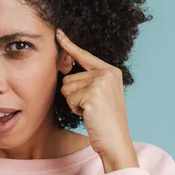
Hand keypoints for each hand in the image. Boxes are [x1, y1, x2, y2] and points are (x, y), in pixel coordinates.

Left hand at [56, 28, 138, 171]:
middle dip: (74, 95)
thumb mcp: (100, 95)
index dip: (68, 45)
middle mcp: (107, 73)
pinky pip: (69, 99)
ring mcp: (101, 82)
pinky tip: (89, 115)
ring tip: (91, 111)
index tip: (57, 32)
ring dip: (74, 103)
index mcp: (111, 71)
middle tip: (91, 108)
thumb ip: (88, 80)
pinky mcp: (93, 94)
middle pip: (69, 78)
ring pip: (66, 88)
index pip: (84, 55)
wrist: (116, 141)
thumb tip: (64, 70)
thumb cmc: (105, 122)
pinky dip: (75, 110)